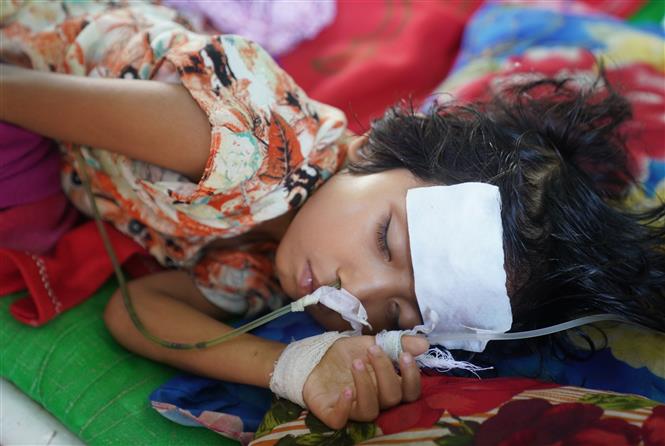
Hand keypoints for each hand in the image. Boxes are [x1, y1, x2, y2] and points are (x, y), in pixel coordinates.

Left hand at [302, 334, 427, 428]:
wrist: (314, 358)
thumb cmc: (347, 355)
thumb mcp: (371, 343)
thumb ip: (397, 343)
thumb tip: (425, 344)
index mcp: (388, 386)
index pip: (410, 392)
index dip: (411, 377)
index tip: (405, 355)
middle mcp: (375, 401)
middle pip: (391, 398)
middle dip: (385, 372)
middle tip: (372, 350)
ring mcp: (354, 409)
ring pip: (370, 410)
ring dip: (366, 386)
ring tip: (356, 363)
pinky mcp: (333, 414)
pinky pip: (342, 420)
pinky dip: (345, 406)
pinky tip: (346, 390)